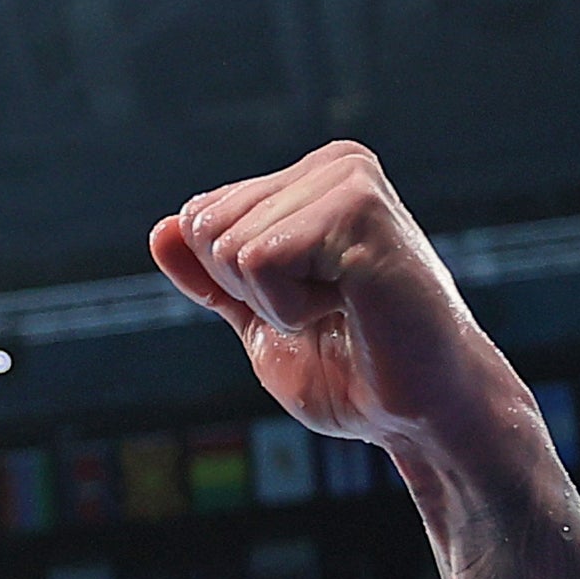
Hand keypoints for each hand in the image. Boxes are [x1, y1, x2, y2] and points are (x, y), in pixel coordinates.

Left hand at [149, 144, 530, 461]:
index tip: (303, 306)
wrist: (419, 413)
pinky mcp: (359, 211)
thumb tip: (160, 231)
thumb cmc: (353, 369)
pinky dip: (290, 308)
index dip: (231, 286)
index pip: (198, 218)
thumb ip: (211, 278)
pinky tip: (350, 308)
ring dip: (274, 304)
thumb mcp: (260, 321)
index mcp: (310, 179)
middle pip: (205, 226)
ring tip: (341, 310)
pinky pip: (260, 260)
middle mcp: (333, 165)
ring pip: (229, 245)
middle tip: (323, 313)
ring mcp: (349, 180)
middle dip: (246, 293)